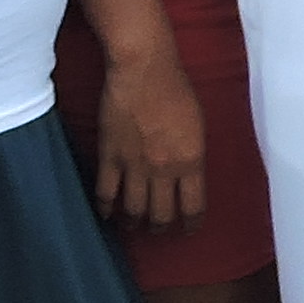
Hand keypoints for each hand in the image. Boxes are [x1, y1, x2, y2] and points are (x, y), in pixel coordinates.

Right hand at [93, 34, 209, 230]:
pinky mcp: (110, 156)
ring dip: (134, 223)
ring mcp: (135, 165)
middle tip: (158, 231)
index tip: (188, 229)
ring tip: (133, 226)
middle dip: (160, 228)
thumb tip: (189, 174)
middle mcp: (164, 170)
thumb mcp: (198, 126)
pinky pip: (106, 191)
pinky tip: (106, 215)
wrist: (145, 71)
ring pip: (133, 209)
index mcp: (192, 161)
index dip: (191, 223)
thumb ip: (193, 154)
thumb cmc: (177, 90)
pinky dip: (105, 208)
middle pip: (161, 214)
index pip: (194, 206)